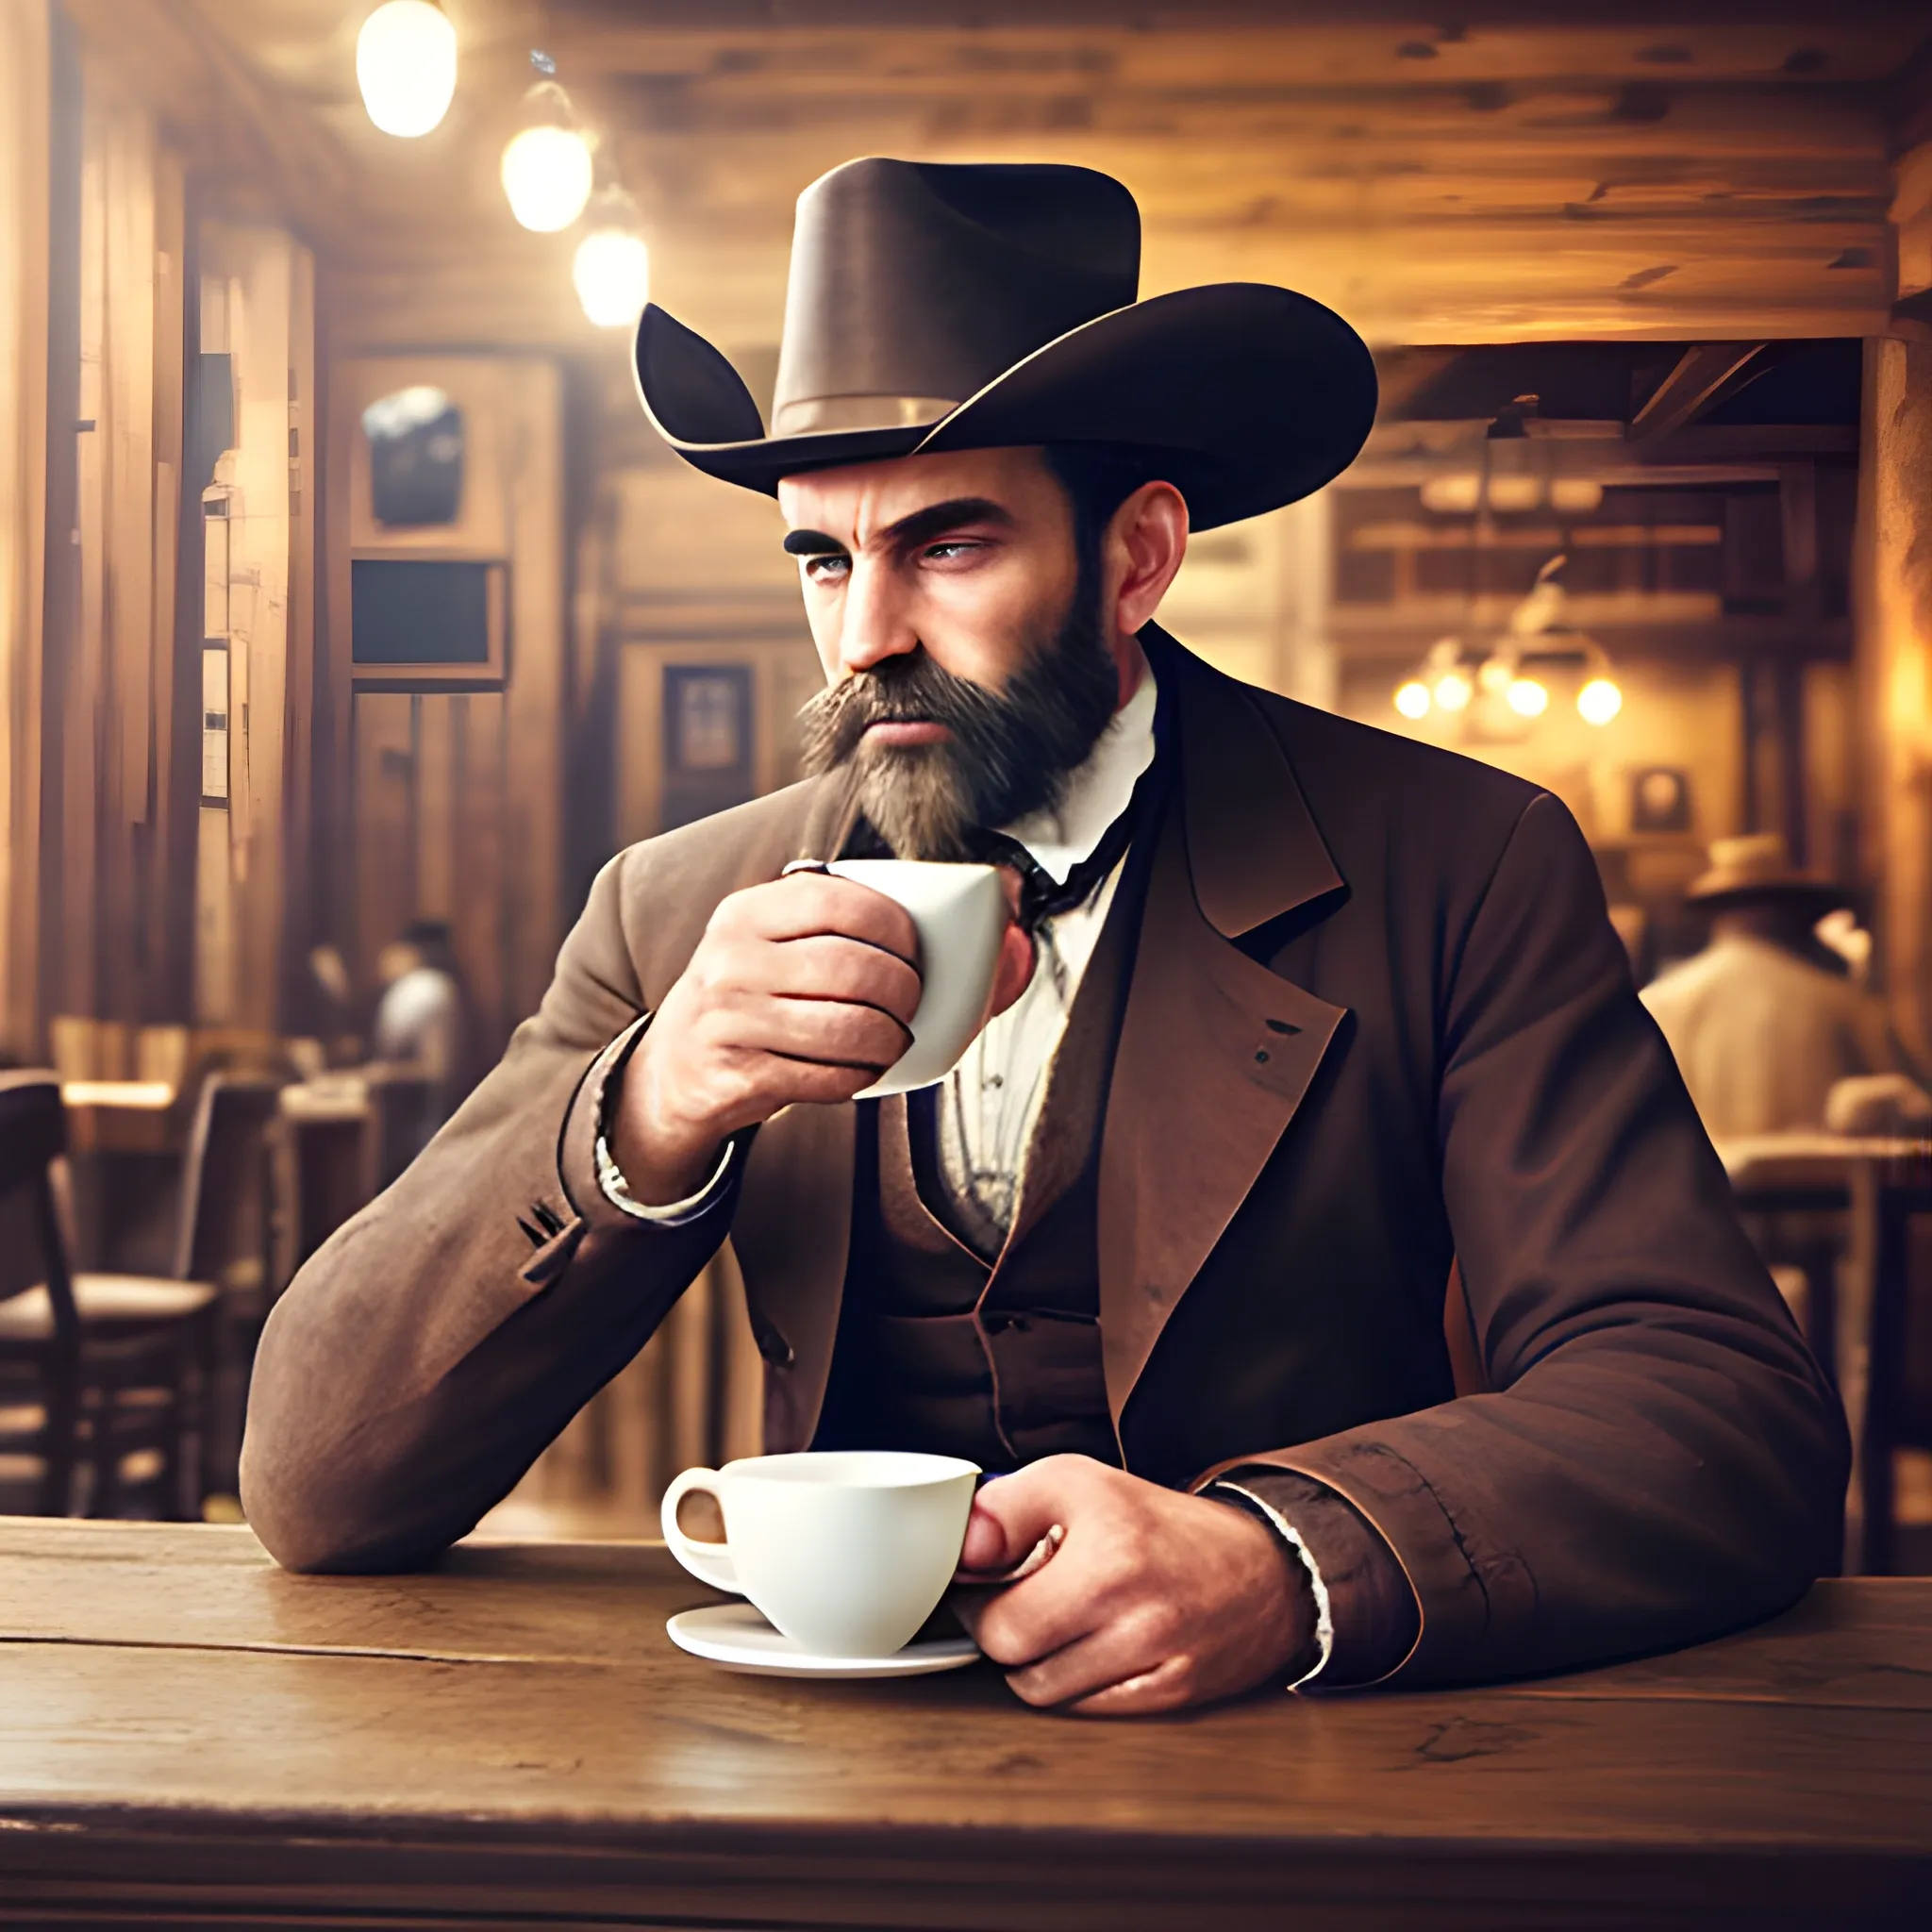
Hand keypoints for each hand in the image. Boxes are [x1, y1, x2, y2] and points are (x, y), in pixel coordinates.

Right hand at [612, 870, 1032, 1203]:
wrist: (674, 1068)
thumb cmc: (762, 998)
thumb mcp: (795, 951)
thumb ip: (888, 934)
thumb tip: (1016, 926)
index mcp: (752, 911)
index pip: (842, 901)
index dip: (899, 929)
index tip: (915, 954)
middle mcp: (732, 957)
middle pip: (854, 968)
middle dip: (905, 994)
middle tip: (910, 1007)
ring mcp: (728, 1018)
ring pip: (847, 1027)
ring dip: (889, 1041)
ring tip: (890, 1041)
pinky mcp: (735, 1074)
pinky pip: (827, 1077)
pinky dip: (860, 1076)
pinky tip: (858, 1068)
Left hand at [952, 1455, 1310, 1715]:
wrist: (1263, 1567)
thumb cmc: (1161, 1524)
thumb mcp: (1079, 1480)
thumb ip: (1007, 1506)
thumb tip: (962, 1550)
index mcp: (1108, 1557)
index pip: (998, 1621)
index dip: (977, 1600)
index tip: (982, 1581)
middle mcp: (1137, 1618)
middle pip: (1017, 1664)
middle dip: (1004, 1631)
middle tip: (1015, 1600)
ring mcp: (1157, 1665)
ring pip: (1046, 1693)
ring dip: (1037, 1660)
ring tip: (1057, 1619)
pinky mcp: (1171, 1698)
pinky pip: (1088, 1709)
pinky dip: (1077, 1682)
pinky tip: (1091, 1645)